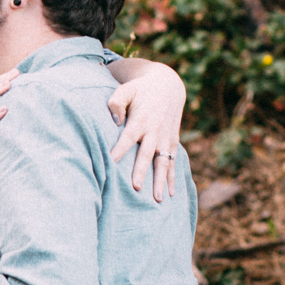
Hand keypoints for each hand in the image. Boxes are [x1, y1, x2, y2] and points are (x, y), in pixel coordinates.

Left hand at [108, 64, 184, 200]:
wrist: (168, 86)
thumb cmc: (140, 90)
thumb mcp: (126, 89)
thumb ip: (116, 102)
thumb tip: (115, 120)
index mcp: (141, 119)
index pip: (129, 136)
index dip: (120, 149)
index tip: (111, 161)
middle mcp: (155, 131)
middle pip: (147, 154)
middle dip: (141, 171)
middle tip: (135, 188)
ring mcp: (165, 138)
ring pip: (163, 162)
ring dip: (160, 181)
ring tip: (157, 199)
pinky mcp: (172, 142)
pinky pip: (173, 162)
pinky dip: (172, 178)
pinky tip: (170, 194)